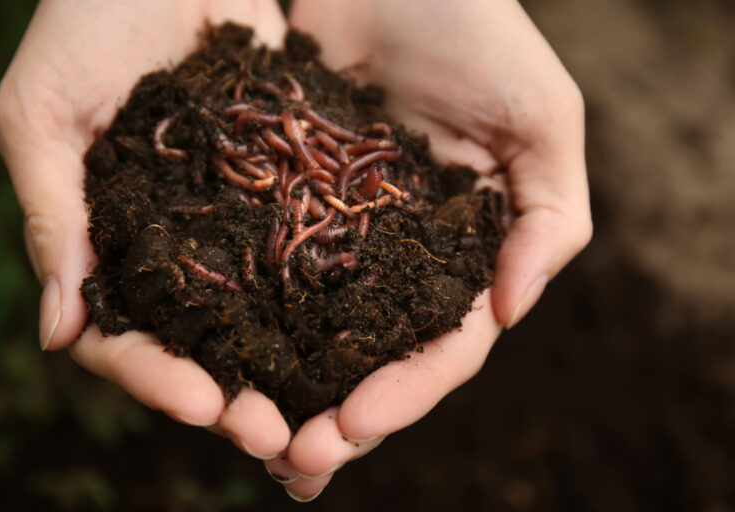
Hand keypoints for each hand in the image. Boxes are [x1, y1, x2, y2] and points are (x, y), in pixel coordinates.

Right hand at [0, 0, 291, 459]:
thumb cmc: (86, 22)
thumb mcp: (45, 113)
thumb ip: (55, 215)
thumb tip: (54, 331)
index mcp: (106, 243)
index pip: (121, 336)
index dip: (156, 377)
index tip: (203, 405)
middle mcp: (172, 247)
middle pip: (201, 342)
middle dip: (236, 393)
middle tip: (281, 437)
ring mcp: (229, 224)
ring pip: (260, 314)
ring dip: (290, 366)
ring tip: (329, 410)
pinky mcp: (282, 189)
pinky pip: (305, 250)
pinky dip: (329, 295)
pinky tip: (365, 329)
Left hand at [272, 0, 591, 499]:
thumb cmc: (478, 30)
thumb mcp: (541, 117)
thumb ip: (549, 217)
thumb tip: (512, 312)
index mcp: (472, 250)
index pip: (447, 343)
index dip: (409, 390)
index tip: (357, 423)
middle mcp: (410, 256)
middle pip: (380, 354)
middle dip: (344, 413)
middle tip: (294, 462)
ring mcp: (350, 235)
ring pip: (322, 330)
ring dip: (291, 388)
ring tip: (251, 437)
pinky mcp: (294, 205)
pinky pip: (271, 270)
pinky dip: (250, 320)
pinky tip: (219, 361)